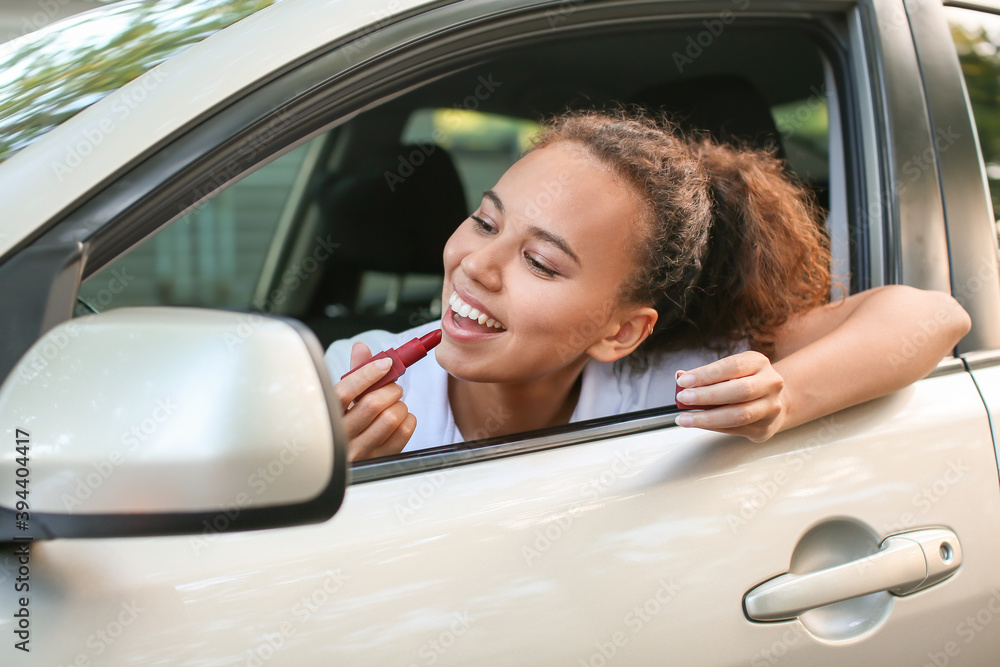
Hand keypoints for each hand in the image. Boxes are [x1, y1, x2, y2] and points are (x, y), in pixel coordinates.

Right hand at [333, 342, 416, 460]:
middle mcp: (341, 437)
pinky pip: (404, 432)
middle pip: (373, 404)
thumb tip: (361, 347)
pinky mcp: (380, 460)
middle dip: (390, 389)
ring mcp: (361, 452)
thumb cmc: (346, 422)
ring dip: (400, 405)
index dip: (367, 374)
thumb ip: (354, 372)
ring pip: (391, 418)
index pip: (345, 392)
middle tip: (392, 388)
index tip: (385, 364)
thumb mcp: (344, 399)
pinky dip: (408, 419)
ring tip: (394, 405)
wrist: (347, 458)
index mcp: (327, 416)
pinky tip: (400, 419)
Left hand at [674, 351, 785, 441]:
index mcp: (759, 363)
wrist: (771, 402)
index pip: (732, 366)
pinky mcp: (764, 429)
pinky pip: (735, 430)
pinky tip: (698, 423)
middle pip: (740, 391)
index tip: (683, 381)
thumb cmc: (744, 382)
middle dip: (707, 396)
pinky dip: (713, 427)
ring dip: (707, 418)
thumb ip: (707, 375)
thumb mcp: (729, 371)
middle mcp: (770, 384)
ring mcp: (770, 407)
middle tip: (683, 398)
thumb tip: (681, 378)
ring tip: (685, 418)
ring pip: (739, 415)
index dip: (706, 374)